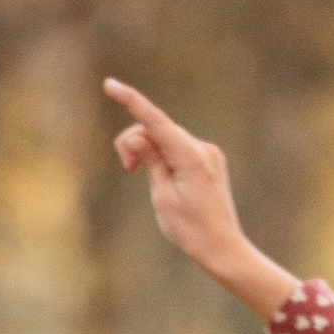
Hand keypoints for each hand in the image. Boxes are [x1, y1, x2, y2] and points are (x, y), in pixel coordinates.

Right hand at [104, 79, 297, 318]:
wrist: (224, 248)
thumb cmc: (191, 229)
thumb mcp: (162, 196)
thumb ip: (150, 160)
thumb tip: (137, 135)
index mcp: (190, 156)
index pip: (154, 121)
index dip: (131, 101)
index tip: (110, 84)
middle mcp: (202, 148)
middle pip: (157, 130)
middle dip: (135, 143)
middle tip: (126, 169)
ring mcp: (208, 153)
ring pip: (166, 139)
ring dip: (147, 151)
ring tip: (137, 175)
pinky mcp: (209, 160)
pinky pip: (178, 149)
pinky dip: (162, 156)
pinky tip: (158, 177)